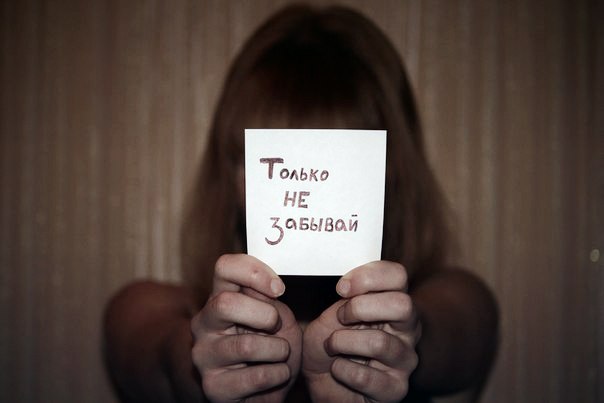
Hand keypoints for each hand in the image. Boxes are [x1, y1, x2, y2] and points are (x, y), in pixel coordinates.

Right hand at [191, 254, 301, 401]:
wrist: (263, 394)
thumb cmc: (272, 349)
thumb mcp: (278, 318)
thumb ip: (270, 300)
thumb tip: (268, 287)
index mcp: (220, 299)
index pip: (224, 267)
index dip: (254, 272)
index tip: (279, 289)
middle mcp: (204, 324)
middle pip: (225, 304)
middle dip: (265, 315)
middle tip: (277, 327)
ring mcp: (204, 356)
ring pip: (246, 345)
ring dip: (278, 350)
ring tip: (281, 355)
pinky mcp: (213, 388)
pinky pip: (257, 376)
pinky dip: (279, 374)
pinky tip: (276, 375)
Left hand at [302, 261, 420, 401]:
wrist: (322, 383)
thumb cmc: (329, 346)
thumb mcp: (331, 313)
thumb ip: (345, 297)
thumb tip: (349, 285)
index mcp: (393, 304)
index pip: (398, 276)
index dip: (368, 276)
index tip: (342, 287)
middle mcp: (406, 330)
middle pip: (402, 305)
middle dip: (361, 307)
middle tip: (340, 317)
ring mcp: (404, 360)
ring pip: (380, 343)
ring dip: (343, 342)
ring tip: (331, 346)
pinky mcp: (396, 389)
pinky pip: (366, 377)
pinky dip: (342, 370)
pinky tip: (337, 369)